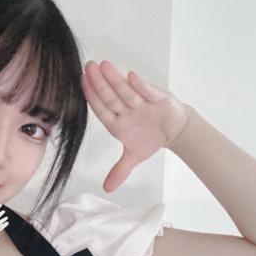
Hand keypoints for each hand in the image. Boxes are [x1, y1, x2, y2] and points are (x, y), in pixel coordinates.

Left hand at [81, 60, 189, 192]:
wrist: (175, 130)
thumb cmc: (150, 138)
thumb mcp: (134, 157)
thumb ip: (120, 171)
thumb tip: (107, 189)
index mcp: (117, 122)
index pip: (101, 109)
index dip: (91, 98)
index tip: (81, 84)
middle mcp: (126, 110)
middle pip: (110, 97)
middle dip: (99, 83)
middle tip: (88, 67)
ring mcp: (140, 102)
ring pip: (125, 91)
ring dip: (115, 79)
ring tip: (103, 65)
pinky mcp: (157, 97)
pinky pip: (147, 91)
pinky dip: (140, 85)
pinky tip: (130, 75)